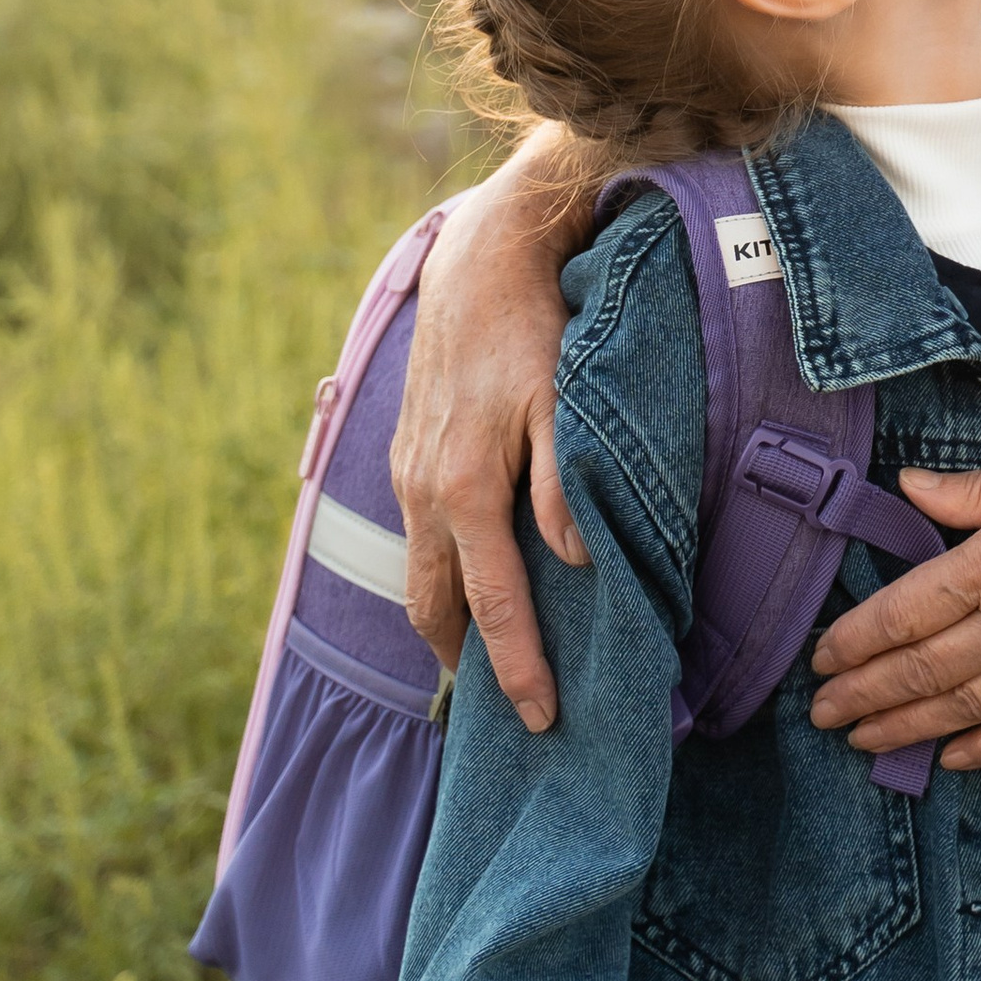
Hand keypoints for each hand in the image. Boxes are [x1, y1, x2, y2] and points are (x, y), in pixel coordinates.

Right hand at [392, 140, 587, 728]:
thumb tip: (572, 561)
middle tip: (504, 710)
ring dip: (448, 622)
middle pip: (436, 609)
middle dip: (465, 663)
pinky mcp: (409, 455)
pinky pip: (421, 536)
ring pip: (422, 574)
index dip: (514, 667)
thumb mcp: (562, 401)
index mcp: (464, 491)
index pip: (490, 605)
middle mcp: (423, 493)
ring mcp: (408, 474)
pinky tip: (471, 579)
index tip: (539, 718)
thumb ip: (564, 483)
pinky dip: (441, 573)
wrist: (480, 261)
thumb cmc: (533, 329)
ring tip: (485, 661)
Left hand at [808, 425, 980, 769]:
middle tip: (821, 713)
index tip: (820, 657)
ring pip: (962, 710)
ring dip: (904, 730)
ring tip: (860, 741)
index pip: (903, 613)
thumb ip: (973, 491)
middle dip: (862, 697)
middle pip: (919, 672)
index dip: (854, 641)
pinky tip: (950, 759)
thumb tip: (909, 488)